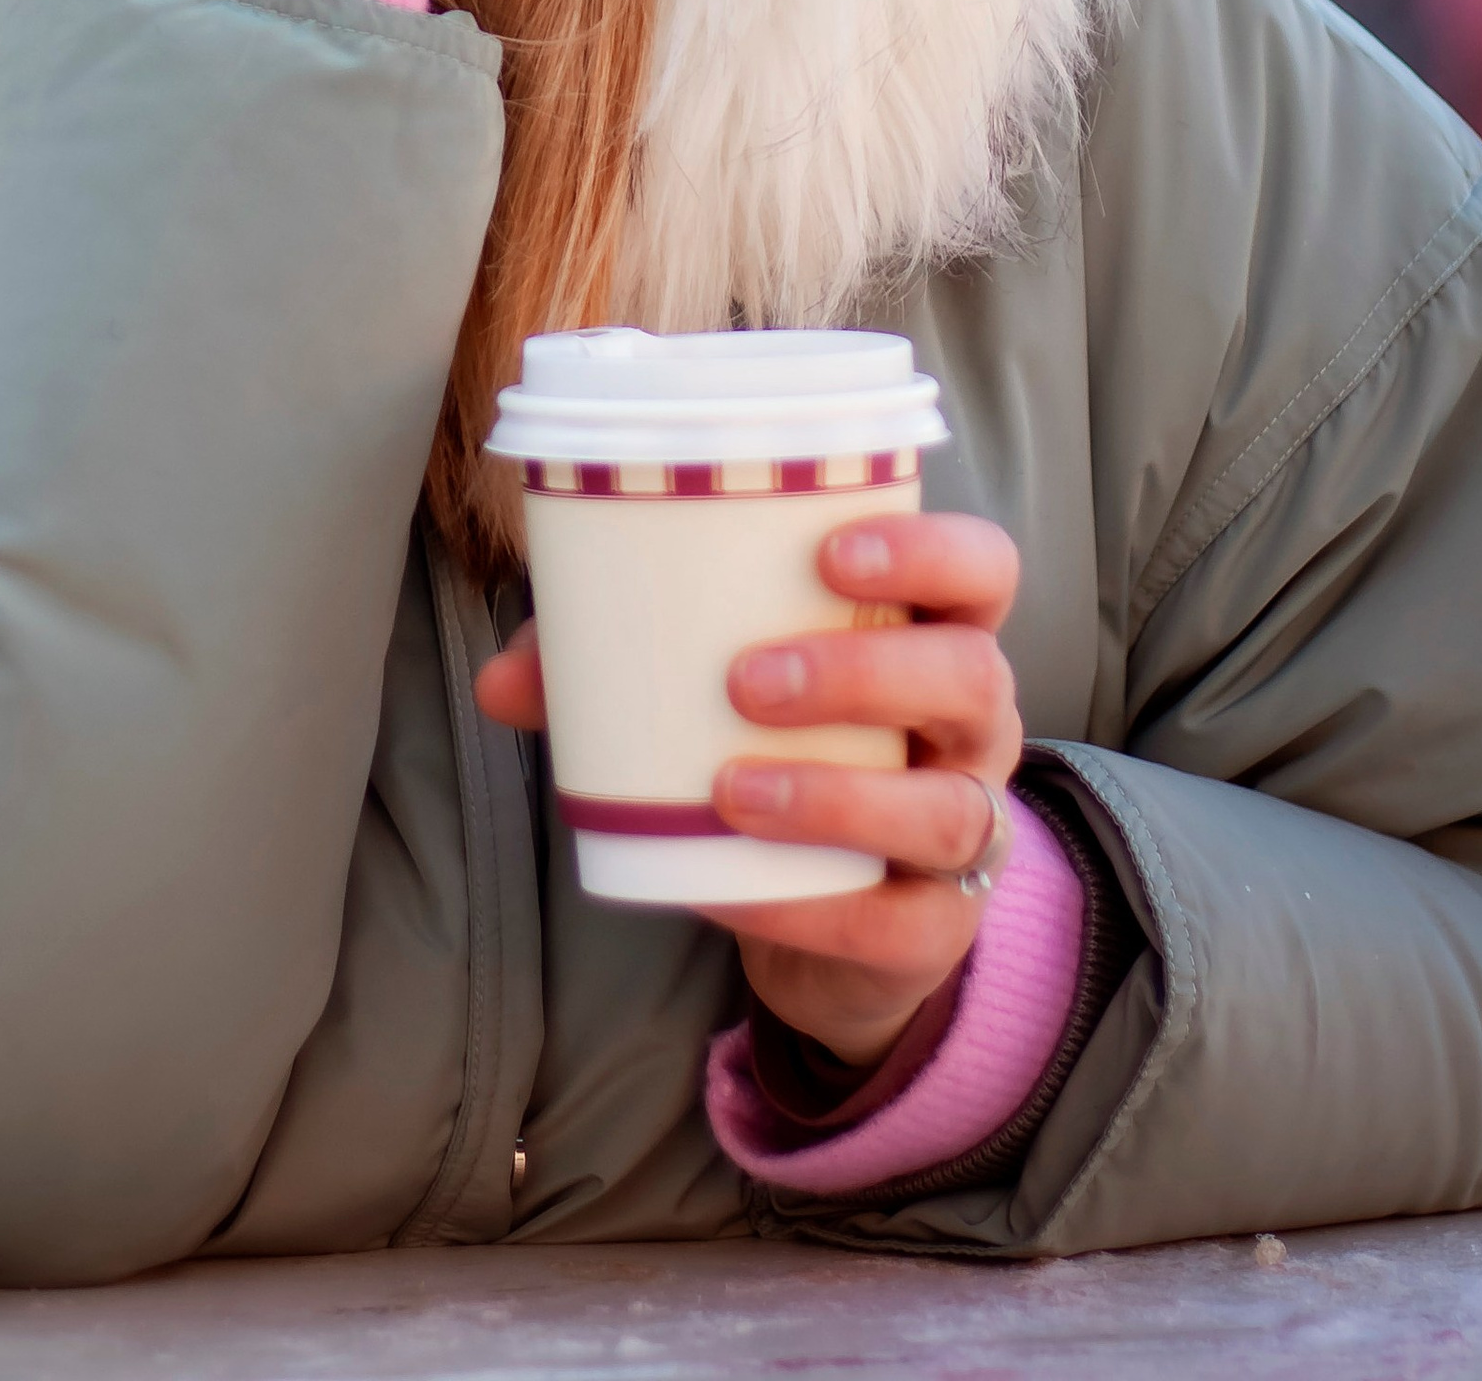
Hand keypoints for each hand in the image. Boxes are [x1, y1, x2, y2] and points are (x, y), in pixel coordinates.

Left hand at [474, 511, 1022, 1071]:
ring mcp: (970, 831)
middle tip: (744, 678)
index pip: (983, 567)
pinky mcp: (936, 930)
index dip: (930, 550)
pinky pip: (900, 923)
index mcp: (930, 634)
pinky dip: (811, 906)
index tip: (831, 552)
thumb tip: (499, 679)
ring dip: (837, 797)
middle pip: (973, 676)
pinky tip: (734, 886)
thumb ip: (610, 668)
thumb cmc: (776, 749)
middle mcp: (972, 727)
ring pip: (951, 808)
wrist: (820, 914)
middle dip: (863, 671)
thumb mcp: (708, 692)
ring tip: (729, 788)